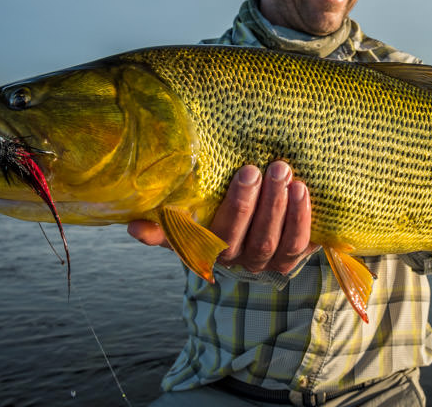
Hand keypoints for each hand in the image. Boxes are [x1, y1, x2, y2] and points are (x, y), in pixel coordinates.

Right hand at [127, 161, 316, 274]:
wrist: (272, 215)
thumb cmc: (225, 207)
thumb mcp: (198, 211)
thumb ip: (171, 219)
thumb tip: (131, 226)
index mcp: (206, 249)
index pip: (193, 244)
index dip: (183, 232)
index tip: (167, 215)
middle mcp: (235, 261)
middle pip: (238, 241)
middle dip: (245, 204)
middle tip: (252, 169)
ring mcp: (266, 263)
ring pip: (271, 242)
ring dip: (276, 206)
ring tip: (280, 170)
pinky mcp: (294, 257)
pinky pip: (298, 243)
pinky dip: (300, 216)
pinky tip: (300, 189)